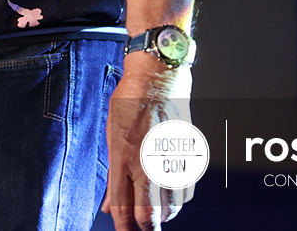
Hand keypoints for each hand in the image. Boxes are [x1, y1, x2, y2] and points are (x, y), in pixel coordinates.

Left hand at [101, 53, 194, 230]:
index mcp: (123, 158)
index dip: (124, 229)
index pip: (123, 208)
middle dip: (145, 228)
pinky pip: (185, 193)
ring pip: (170, 209)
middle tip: (141, 227)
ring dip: (162, 215)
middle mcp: (147, 164)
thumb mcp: (111, 137)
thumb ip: (113, 176)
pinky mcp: (187, 157)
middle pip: (150, 217)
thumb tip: (109, 206)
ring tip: (154, 210)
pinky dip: (177, 200)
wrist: (159, 80)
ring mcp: (170, 161)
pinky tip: (169, 195)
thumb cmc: (129, 104)